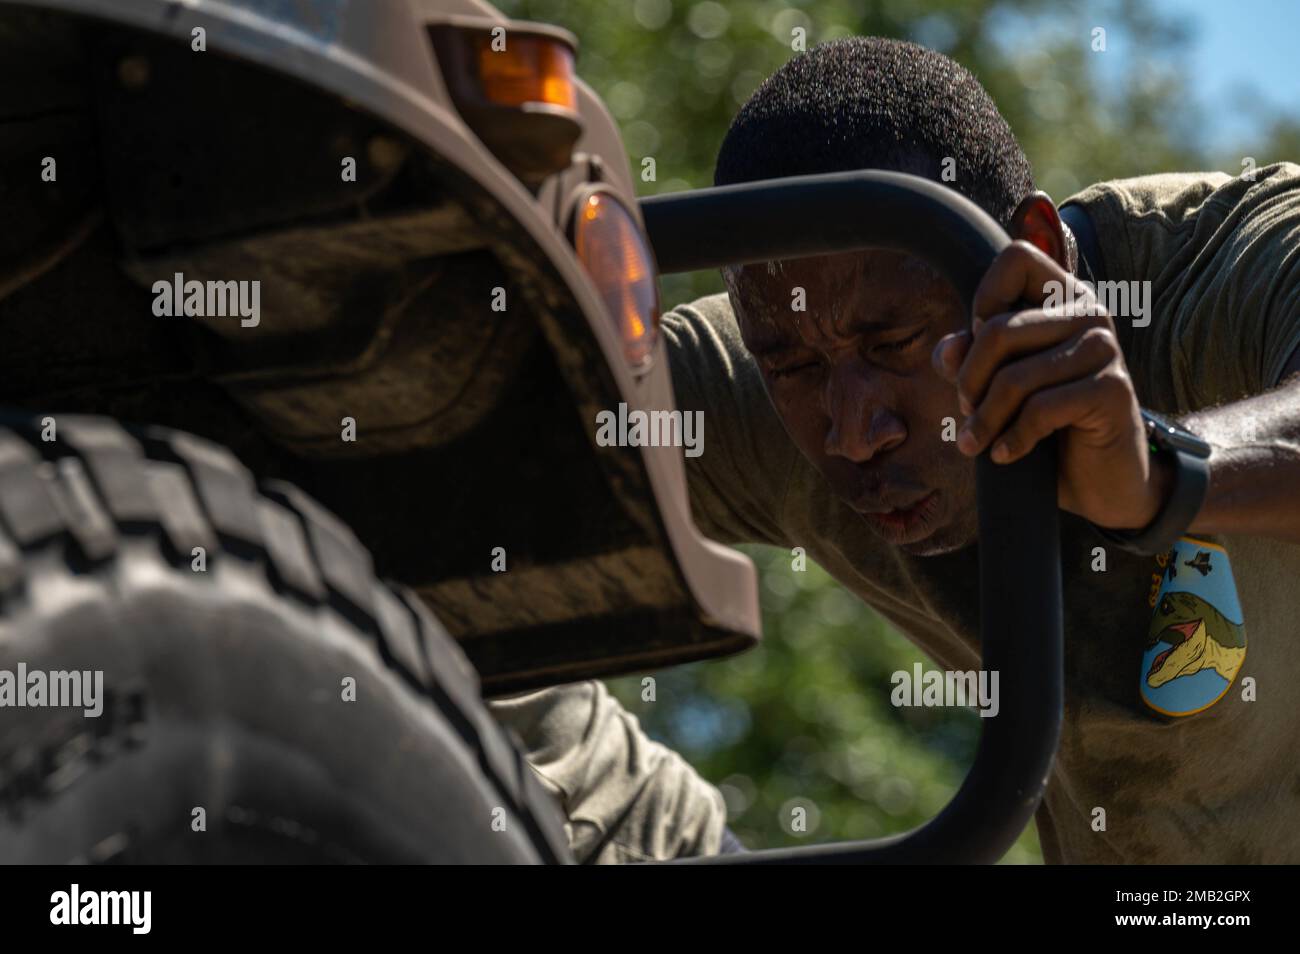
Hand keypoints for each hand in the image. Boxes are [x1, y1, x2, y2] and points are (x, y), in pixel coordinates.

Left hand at [931, 240, 1171, 529]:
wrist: (1100, 479)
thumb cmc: (1047, 423)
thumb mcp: (1001, 384)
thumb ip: (970, 358)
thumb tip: (947, 350)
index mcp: (1063, 296)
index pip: (1016, 257)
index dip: (984, 299)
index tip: (977, 344)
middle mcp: (1090, 311)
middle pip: (999, 328)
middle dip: (969, 379)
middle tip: (965, 411)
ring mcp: (1105, 348)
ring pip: (1014, 377)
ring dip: (983, 419)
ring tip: (974, 443)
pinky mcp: (1113, 389)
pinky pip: (1040, 409)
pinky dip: (1012, 438)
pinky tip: (1004, 454)